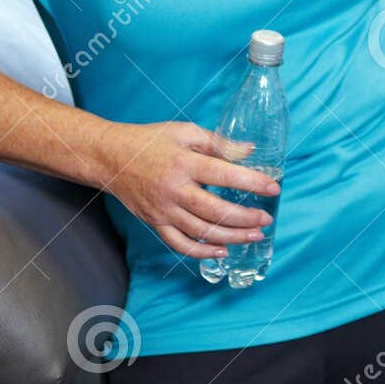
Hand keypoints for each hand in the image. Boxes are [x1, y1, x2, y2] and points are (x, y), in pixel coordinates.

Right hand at [94, 121, 279, 261]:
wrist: (110, 158)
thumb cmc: (150, 141)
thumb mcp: (185, 132)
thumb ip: (218, 142)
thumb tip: (250, 150)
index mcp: (184, 163)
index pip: (224, 174)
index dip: (251, 181)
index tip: (273, 187)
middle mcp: (174, 190)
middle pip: (215, 210)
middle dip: (245, 217)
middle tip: (267, 218)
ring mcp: (163, 210)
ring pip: (201, 231)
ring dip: (231, 237)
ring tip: (254, 236)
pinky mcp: (155, 223)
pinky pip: (179, 244)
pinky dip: (201, 252)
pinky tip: (221, 251)